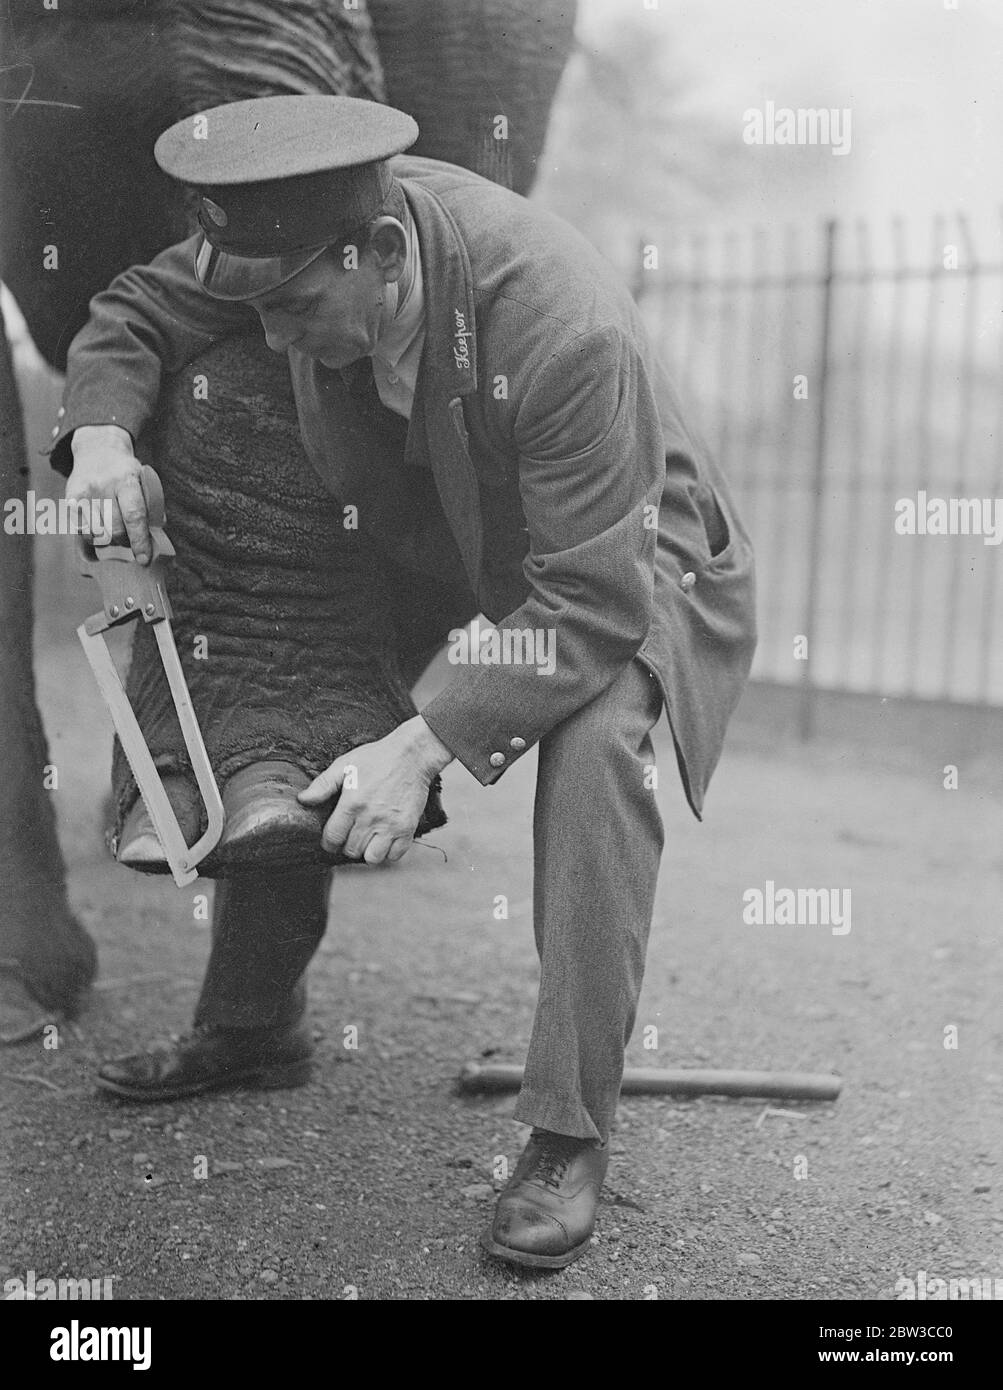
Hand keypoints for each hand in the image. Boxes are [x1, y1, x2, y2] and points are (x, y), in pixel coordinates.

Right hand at [66, 424, 150, 562]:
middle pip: (115, 529)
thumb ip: (152, 509)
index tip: (144, 559)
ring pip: (97, 534)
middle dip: (125, 541)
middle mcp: (103, 486)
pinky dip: (92, 538)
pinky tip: (99, 532)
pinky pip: (81, 531)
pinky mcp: (70, 499)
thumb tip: (155, 541)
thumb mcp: (145, 482)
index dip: (140, 541)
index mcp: (127, 481)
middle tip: (129, 539)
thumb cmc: (127, 474)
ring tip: (114, 532)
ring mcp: (84, 493)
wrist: (98, 450)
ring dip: (108, 541)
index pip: (134, 516)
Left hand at [298, 717, 452, 864]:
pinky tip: (385, 838)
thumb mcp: (345, 765)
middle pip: (351, 850)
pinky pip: (395, 855)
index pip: (333, 838)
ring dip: (367, 851)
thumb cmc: (377, 758)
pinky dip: (388, 852)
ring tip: (368, 838)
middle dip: (347, 845)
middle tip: (351, 834)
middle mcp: (371, 818)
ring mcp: (391, 825)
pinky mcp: (408, 828)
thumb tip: (303, 800)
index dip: (329, 842)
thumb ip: (323, 784)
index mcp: (352, 804)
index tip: (332, 839)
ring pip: (372, 858)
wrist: (412, 755)